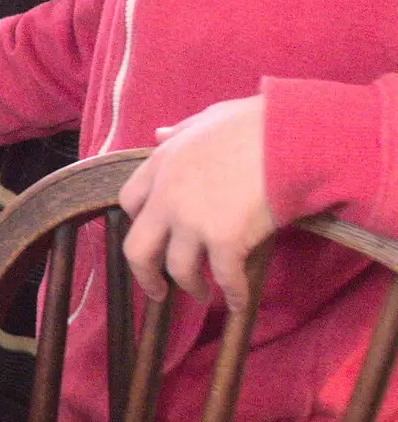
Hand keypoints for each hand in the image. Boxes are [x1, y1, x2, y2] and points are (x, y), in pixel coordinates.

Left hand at [119, 96, 274, 311]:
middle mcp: (167, 196)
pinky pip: (224, 278)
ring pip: (178, 269)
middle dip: (144, 274)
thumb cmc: (257, 123)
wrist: (293, 136)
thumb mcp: (208, 118)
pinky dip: (232, 295)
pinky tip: (239, 303)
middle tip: (156, 290)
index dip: (138, 223)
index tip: (152, 235)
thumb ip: (181, 130)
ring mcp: (192, 220)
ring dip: (190, 287)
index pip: (129, 202)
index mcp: (161, 164)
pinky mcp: (224, 240)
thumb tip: (159, 133)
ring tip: (202, 295)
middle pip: (137, 248)